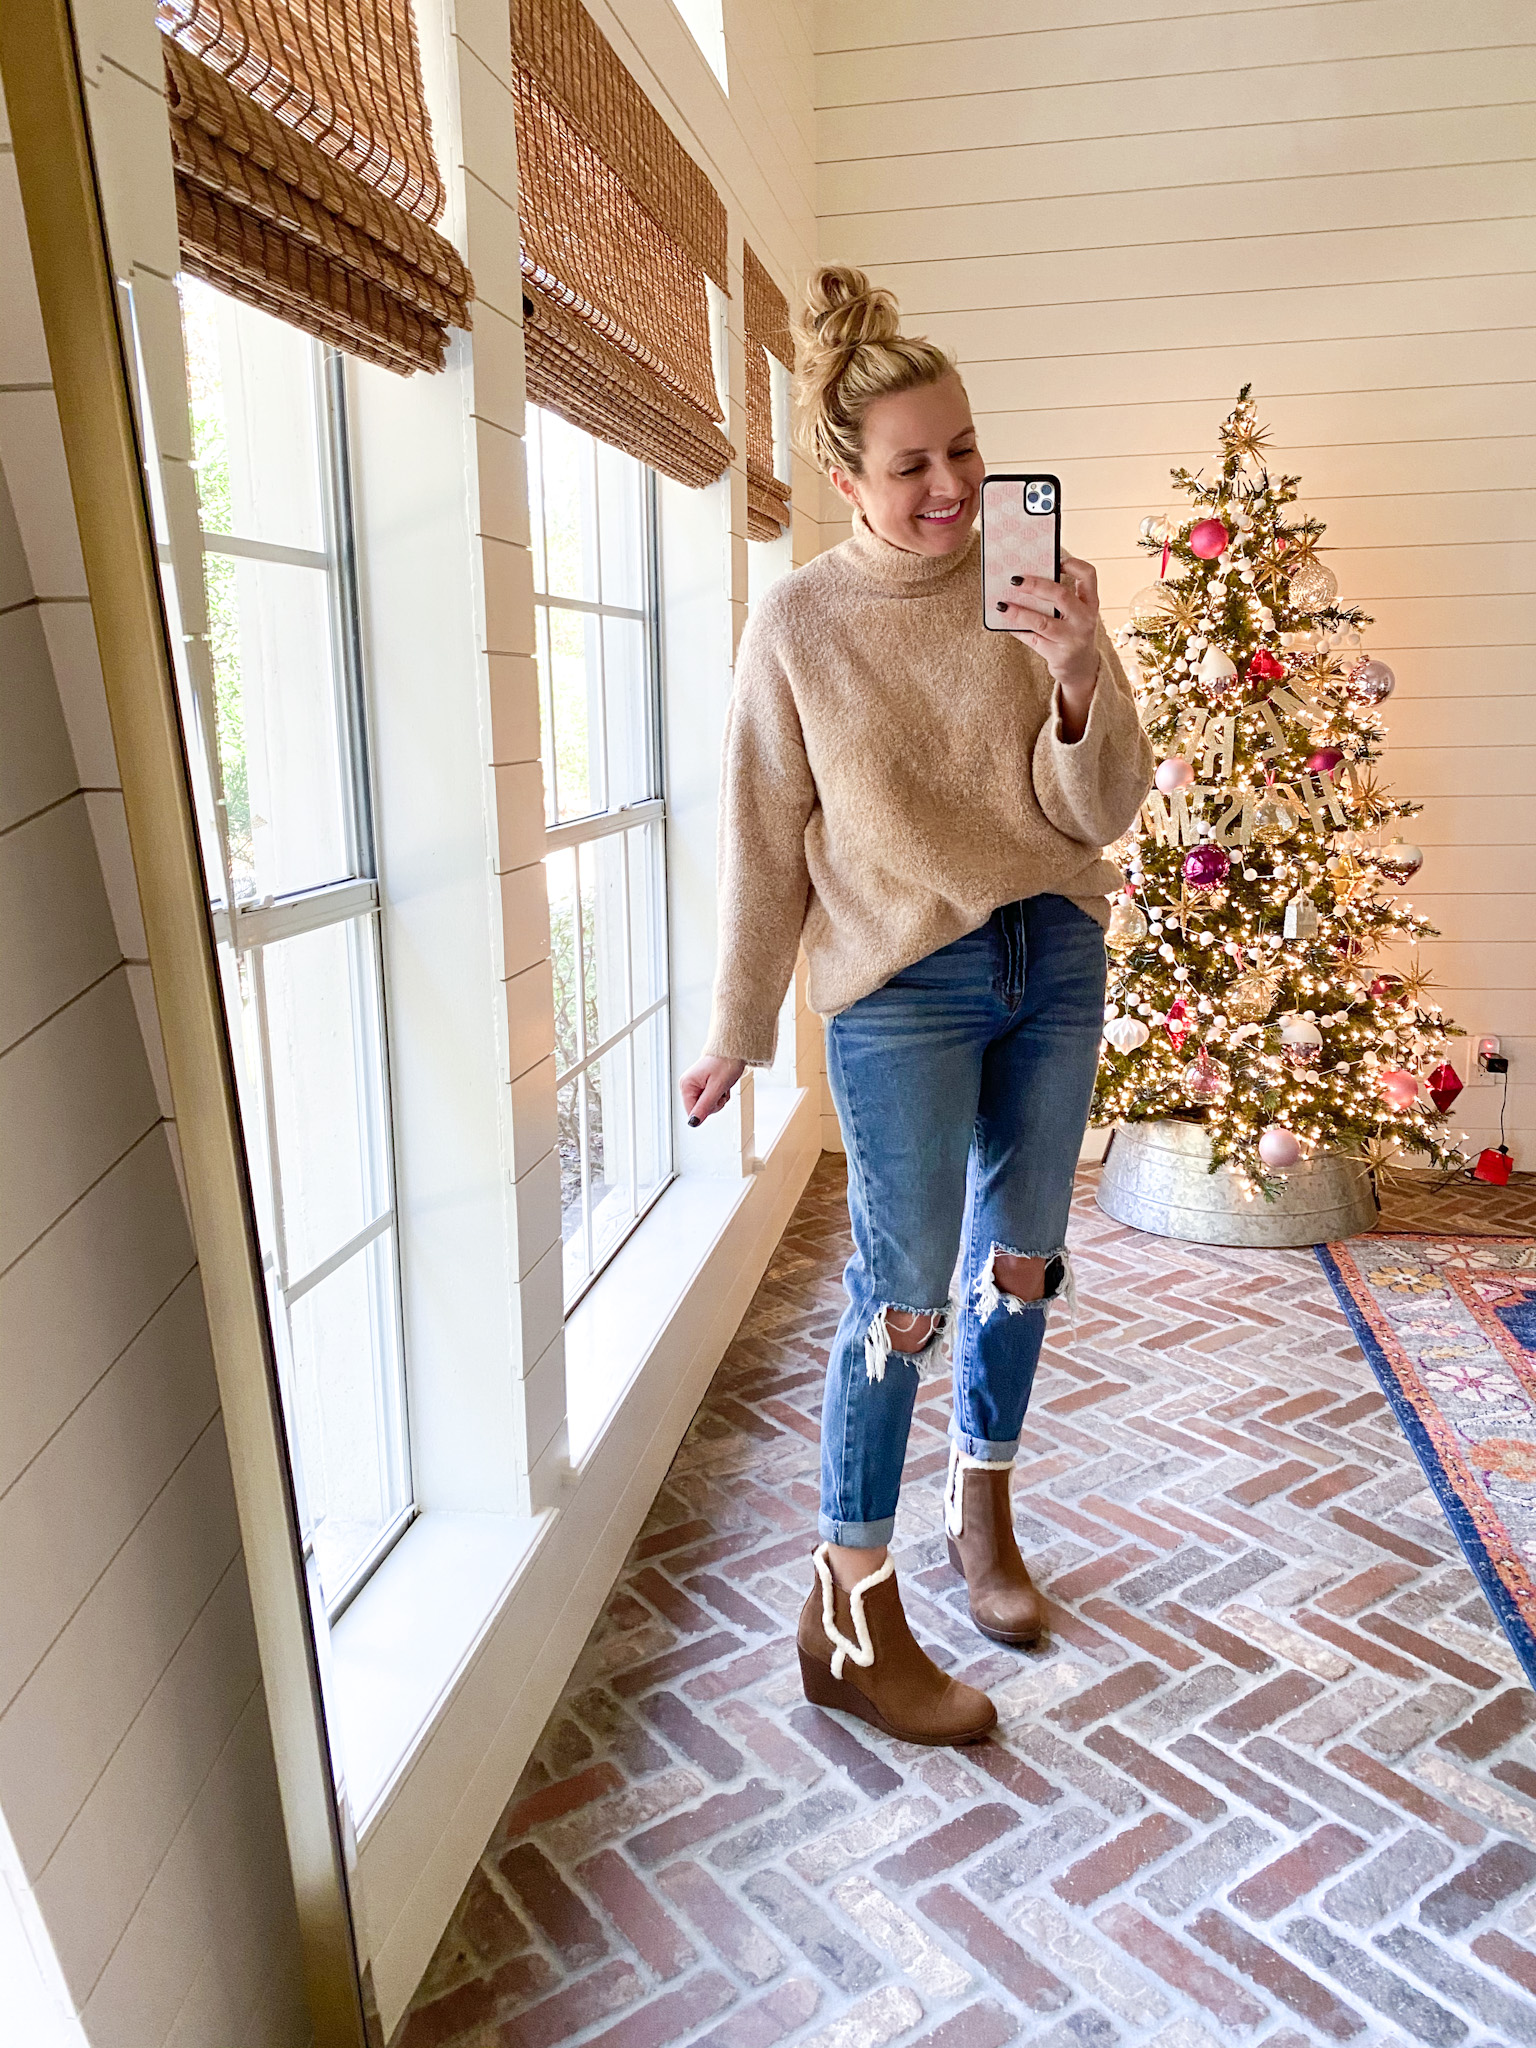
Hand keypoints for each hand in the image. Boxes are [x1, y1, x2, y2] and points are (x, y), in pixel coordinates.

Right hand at [680, 1054, 744, 1125]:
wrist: (734, 1049)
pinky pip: (710, 1098)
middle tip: (721, 1090)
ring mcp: (695, 1084)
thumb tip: (693, 1122)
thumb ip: (704, 1106)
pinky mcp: (702, 1084)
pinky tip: (722, 1084)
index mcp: (686, 1084)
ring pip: (707, 1105)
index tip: (716, 1097)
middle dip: (714, 1103)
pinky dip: (720, 1094)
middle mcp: (688, 1084)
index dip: (707, 1109)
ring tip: (722, 1085)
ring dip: (719, 1098)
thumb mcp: (717, 1087)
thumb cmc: (726, 1062)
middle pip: (699, 1109)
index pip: (692, 1112)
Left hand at [994, 551, 1101, 713]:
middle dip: (1035, 585)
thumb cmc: (1072, 633)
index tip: (1054, 559)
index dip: (1072, 563)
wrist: (1081, 669)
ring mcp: (1073, 638)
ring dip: (1019, 612)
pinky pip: (1032, 639)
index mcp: (1090, 603)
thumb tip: (1023, 580)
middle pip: (1060, 595)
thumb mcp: (1074, 614)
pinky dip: (1017, 630)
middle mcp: (1085, 619)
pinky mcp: (1059, 655)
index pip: (1088, 575)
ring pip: (1042, 622)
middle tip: (1014, 580)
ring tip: (1002, 605)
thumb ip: (1058, 599)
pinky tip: (1005, 622)